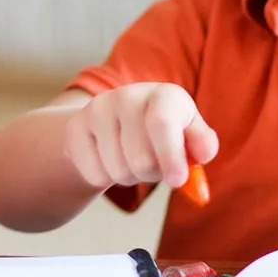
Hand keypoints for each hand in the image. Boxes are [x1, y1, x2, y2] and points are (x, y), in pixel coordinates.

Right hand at [64, 83, 218, 190]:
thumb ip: (201, 145)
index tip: (177, 181)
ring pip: (117, 171)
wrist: (118, 121)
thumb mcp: (189, 134)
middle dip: (152, 175)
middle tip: (155, 167)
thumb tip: (202, 155)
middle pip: (140, 158)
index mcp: (164, 95)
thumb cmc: (164, 133)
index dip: (170, 156)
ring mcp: (97, 110)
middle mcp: (128, 96)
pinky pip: (94, 175)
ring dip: (130, 178)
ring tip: (133, 160)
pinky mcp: (75, 129)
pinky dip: (107, 179)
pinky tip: (111, 160)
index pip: (161, 123)